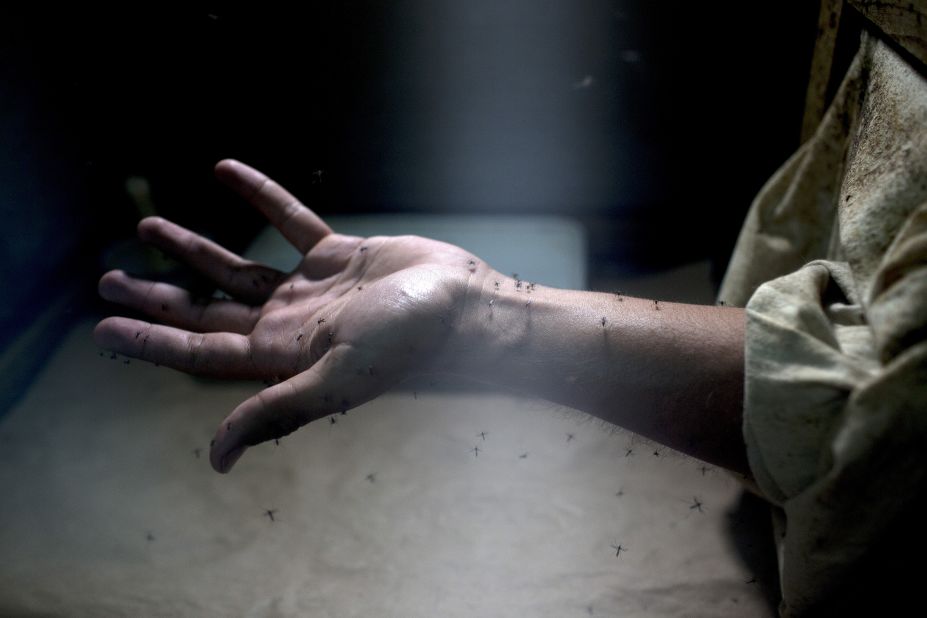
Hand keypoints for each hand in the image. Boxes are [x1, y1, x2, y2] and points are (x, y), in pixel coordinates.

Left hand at [95, 160, 481, 472]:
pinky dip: (258, 196)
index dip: (150, 339)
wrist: (465, 307)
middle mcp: (289, 324)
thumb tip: (215, 459)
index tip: (103, 326)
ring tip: (147, 226)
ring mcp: (312, 288)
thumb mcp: (336, 379)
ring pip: (238, 266)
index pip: (200, 349)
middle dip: (157, 295)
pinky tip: (226, 170)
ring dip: (193, 248)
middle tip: (106, 278)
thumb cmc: (408, 344)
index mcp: (282, 356)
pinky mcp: (339, 255)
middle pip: (206, 308)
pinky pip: (288, 220)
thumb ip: (275, 411)